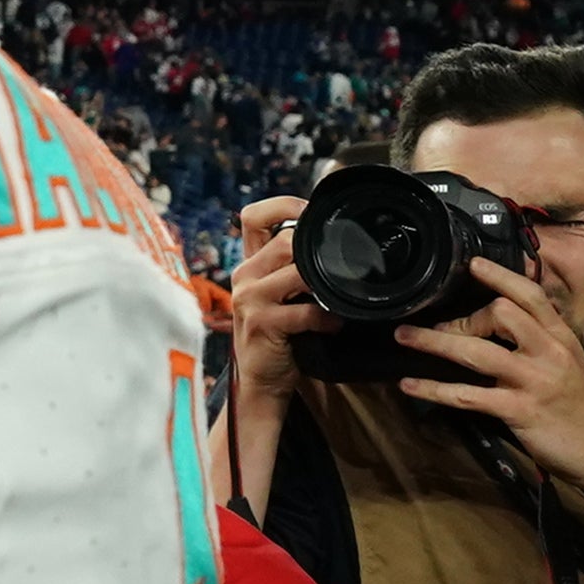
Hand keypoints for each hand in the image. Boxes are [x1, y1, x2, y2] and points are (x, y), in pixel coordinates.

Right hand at [227, 195, 326, 404]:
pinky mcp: (262, 323)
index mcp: (249, 263)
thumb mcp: (277, 294)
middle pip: (286, 241)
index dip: (284, 204)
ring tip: (339, 300)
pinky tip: (333, 325)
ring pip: (297, 272)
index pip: (253, 216)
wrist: (260, 379)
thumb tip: (331, 243)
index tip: (311, 213)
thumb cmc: (277, 335)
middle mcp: (244, 276)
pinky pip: (305, 311)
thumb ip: (291, 268)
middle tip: (339, 271)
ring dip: (327, 286)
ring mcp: (250, 299)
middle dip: (317, 255)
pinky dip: (327, 319)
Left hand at [389, 258, 583, 511]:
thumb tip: (501, 332)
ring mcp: (534, 380)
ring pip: (475, 351)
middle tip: (434, 325)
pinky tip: (409, 385)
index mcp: (563, 337)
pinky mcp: (519, 410)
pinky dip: (433, 389)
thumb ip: (541, 346)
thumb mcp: (572, 366)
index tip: (472, 264)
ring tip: (404, 336)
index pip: (530, 295)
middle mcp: (549, 352)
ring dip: (433, 342)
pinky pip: (467, 395)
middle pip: (500, 313)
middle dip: (462, 317)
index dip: (500, 276)